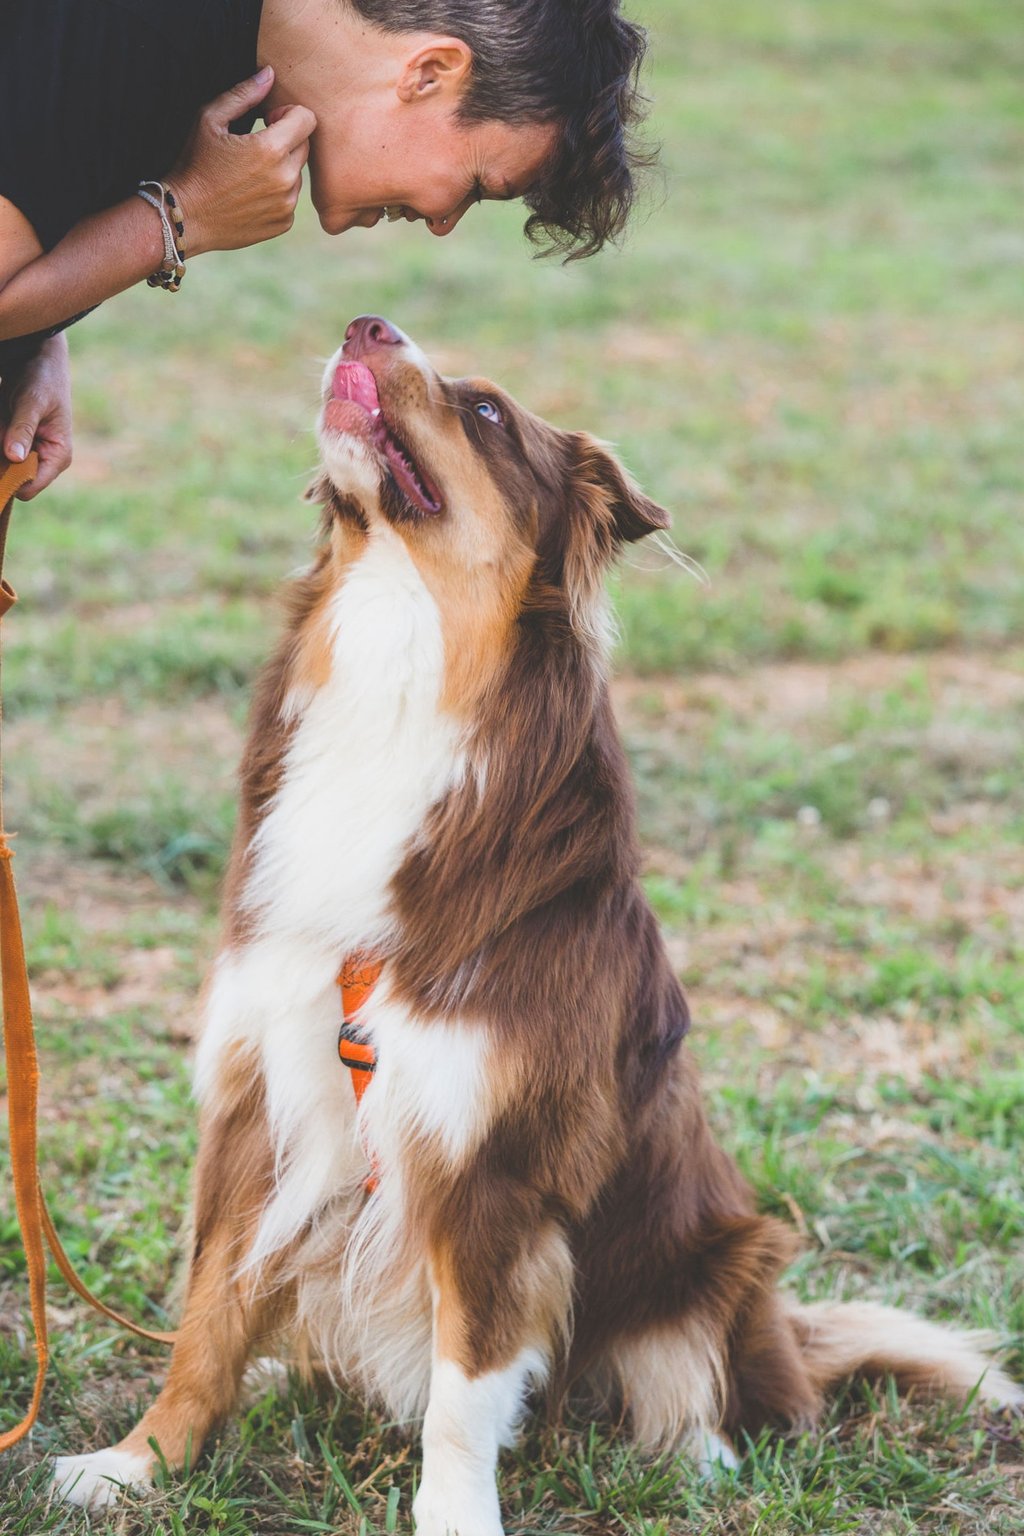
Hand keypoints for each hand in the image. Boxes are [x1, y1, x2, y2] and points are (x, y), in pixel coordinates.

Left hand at [1, 333, 71, 499]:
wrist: (37, 357)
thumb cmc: (42, 378)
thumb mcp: (32, 401)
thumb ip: (22, 429)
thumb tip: (14, 458)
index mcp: (58, 456)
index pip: (29, 487)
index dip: (8, 478)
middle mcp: (44, 460)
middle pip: (13, 479)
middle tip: (0, 429)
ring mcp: (30, 453)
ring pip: (2, 466)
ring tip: (2, 417)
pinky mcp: (16, 444)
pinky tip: (0, 418)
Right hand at [171, 68, 316, 254]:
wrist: (185, 216)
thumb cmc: (194, 164)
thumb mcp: (209, 119)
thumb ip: (243, 94)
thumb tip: (270, 74)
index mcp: (270, 149)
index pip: (307, 119)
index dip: (289, 114)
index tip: (269, 120)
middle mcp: (285, 178)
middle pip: (305, 145)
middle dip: (287, 139)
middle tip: (256, 145)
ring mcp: (287, 204)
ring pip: (298, 173)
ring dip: (282, 167)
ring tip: (250, 172)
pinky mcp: (283, 222)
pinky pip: (291, 198)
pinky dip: (277, 193)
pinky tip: (250, 193)